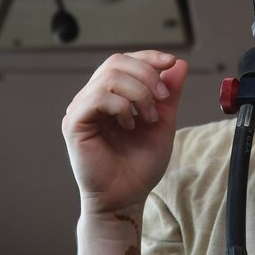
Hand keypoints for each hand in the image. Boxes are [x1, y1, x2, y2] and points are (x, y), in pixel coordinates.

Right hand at [62, 51, 187, 217]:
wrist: (127, 198)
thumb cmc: (140, 165)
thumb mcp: (162, 122)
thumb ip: (169, 93)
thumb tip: (179, 64)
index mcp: (109, 95)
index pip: (124, 61)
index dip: (148, 57)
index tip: (171, 62)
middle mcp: (91, 98)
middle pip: (116, 62)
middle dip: (147, 75)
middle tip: (163, 98)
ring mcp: (80, 110)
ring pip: (109, 77)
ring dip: (138, 93)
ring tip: (148, 119)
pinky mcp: (74, 124)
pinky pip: (97, 98)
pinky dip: (121, 106)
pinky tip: (130, 125)